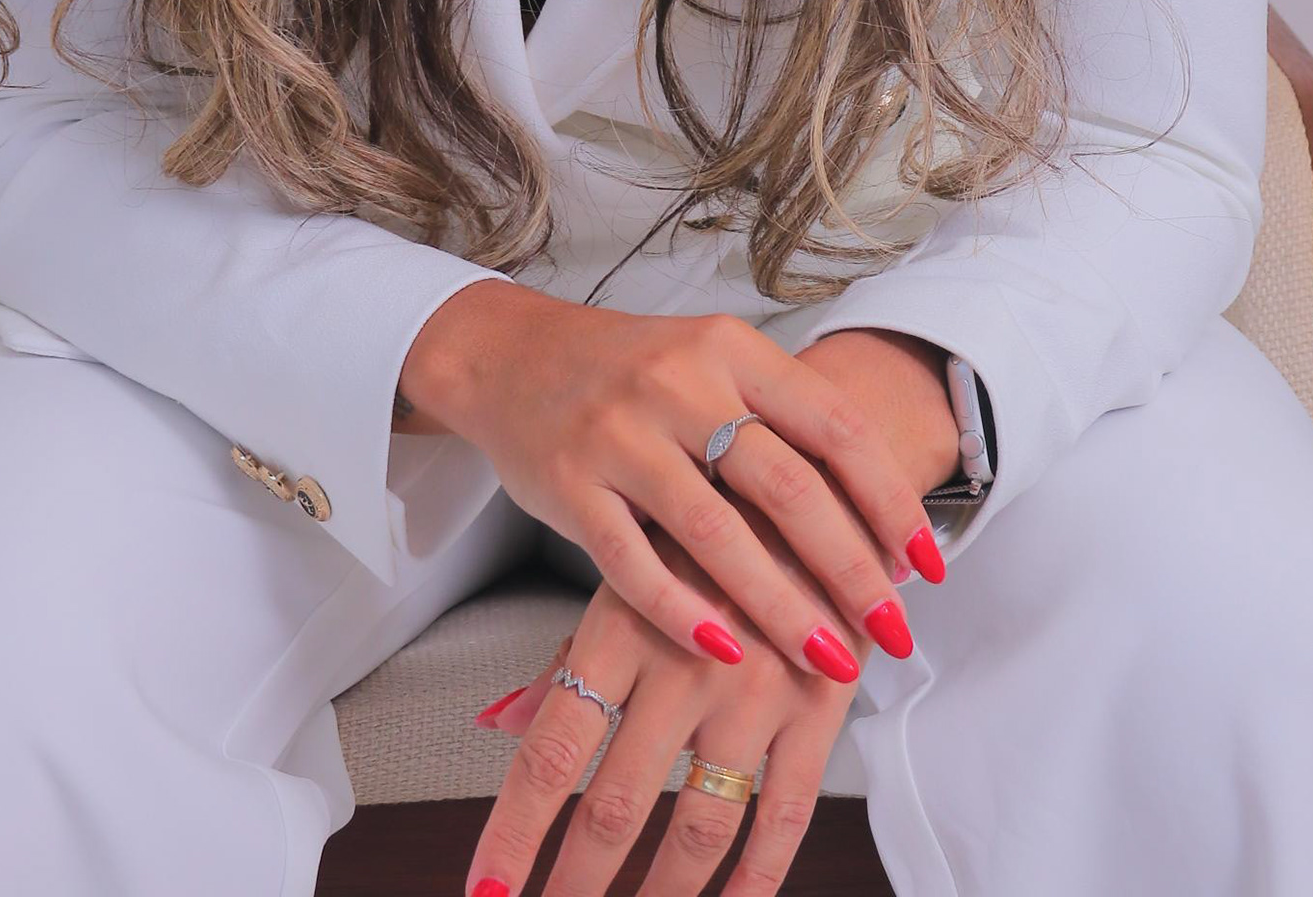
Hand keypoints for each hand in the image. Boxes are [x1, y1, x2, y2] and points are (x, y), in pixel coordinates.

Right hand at [400, 283, 947, 681]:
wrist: (508, 354)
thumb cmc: (630, 373)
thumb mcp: (710, 365)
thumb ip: (778, 428)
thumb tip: (877, 526)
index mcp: (729, 348)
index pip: (833, 425)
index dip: (889, 499)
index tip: (928, 564)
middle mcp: (679, 381)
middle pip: (787, 485)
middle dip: (851, 569)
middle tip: (895, 633)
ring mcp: (619, 433)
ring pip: (715, 532)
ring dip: (780, 606)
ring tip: (829, 662)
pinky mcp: (568, 483)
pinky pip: (633, 563)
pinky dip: (683, 612)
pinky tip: (726, 652)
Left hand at [465, 504, 874, 896]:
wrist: (827, 459)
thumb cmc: (712, 519)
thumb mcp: (631, 566)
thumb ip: (569, 657)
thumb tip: (498, 724)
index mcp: (626, 621)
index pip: (554, 748)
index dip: (515, 831)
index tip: (486, 892)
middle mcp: (686, 660)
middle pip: (617, 805)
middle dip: (575, 886)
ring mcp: (759, 688)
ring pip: (699, 830)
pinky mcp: (822, 706)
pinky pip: (785, 817)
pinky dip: (755, 880)